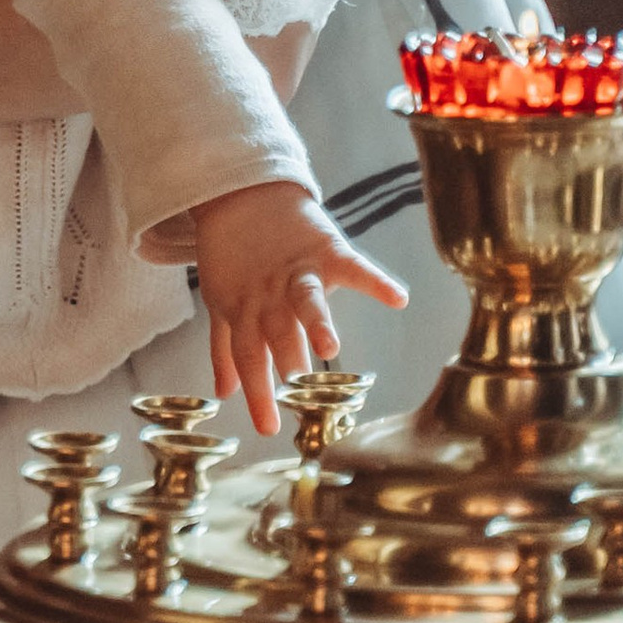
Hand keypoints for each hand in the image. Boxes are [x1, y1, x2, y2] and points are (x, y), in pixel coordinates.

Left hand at [192, 177, 405, 435]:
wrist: (244, 194)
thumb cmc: (236, 258)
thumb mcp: (224, 302)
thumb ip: (226, 349)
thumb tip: (224, 393)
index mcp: (246, 312)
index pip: (249, 358)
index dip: (256, 392)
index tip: (267, 428)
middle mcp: (270, 295)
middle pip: (278, 332)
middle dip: (288, 361)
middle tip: (298, 391)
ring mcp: (297, 271)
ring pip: (306, 300)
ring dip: (317, 321)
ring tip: (330, 346)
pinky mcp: (323, 248)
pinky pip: (352, 265)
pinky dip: (374, 280)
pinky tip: (398, 299)